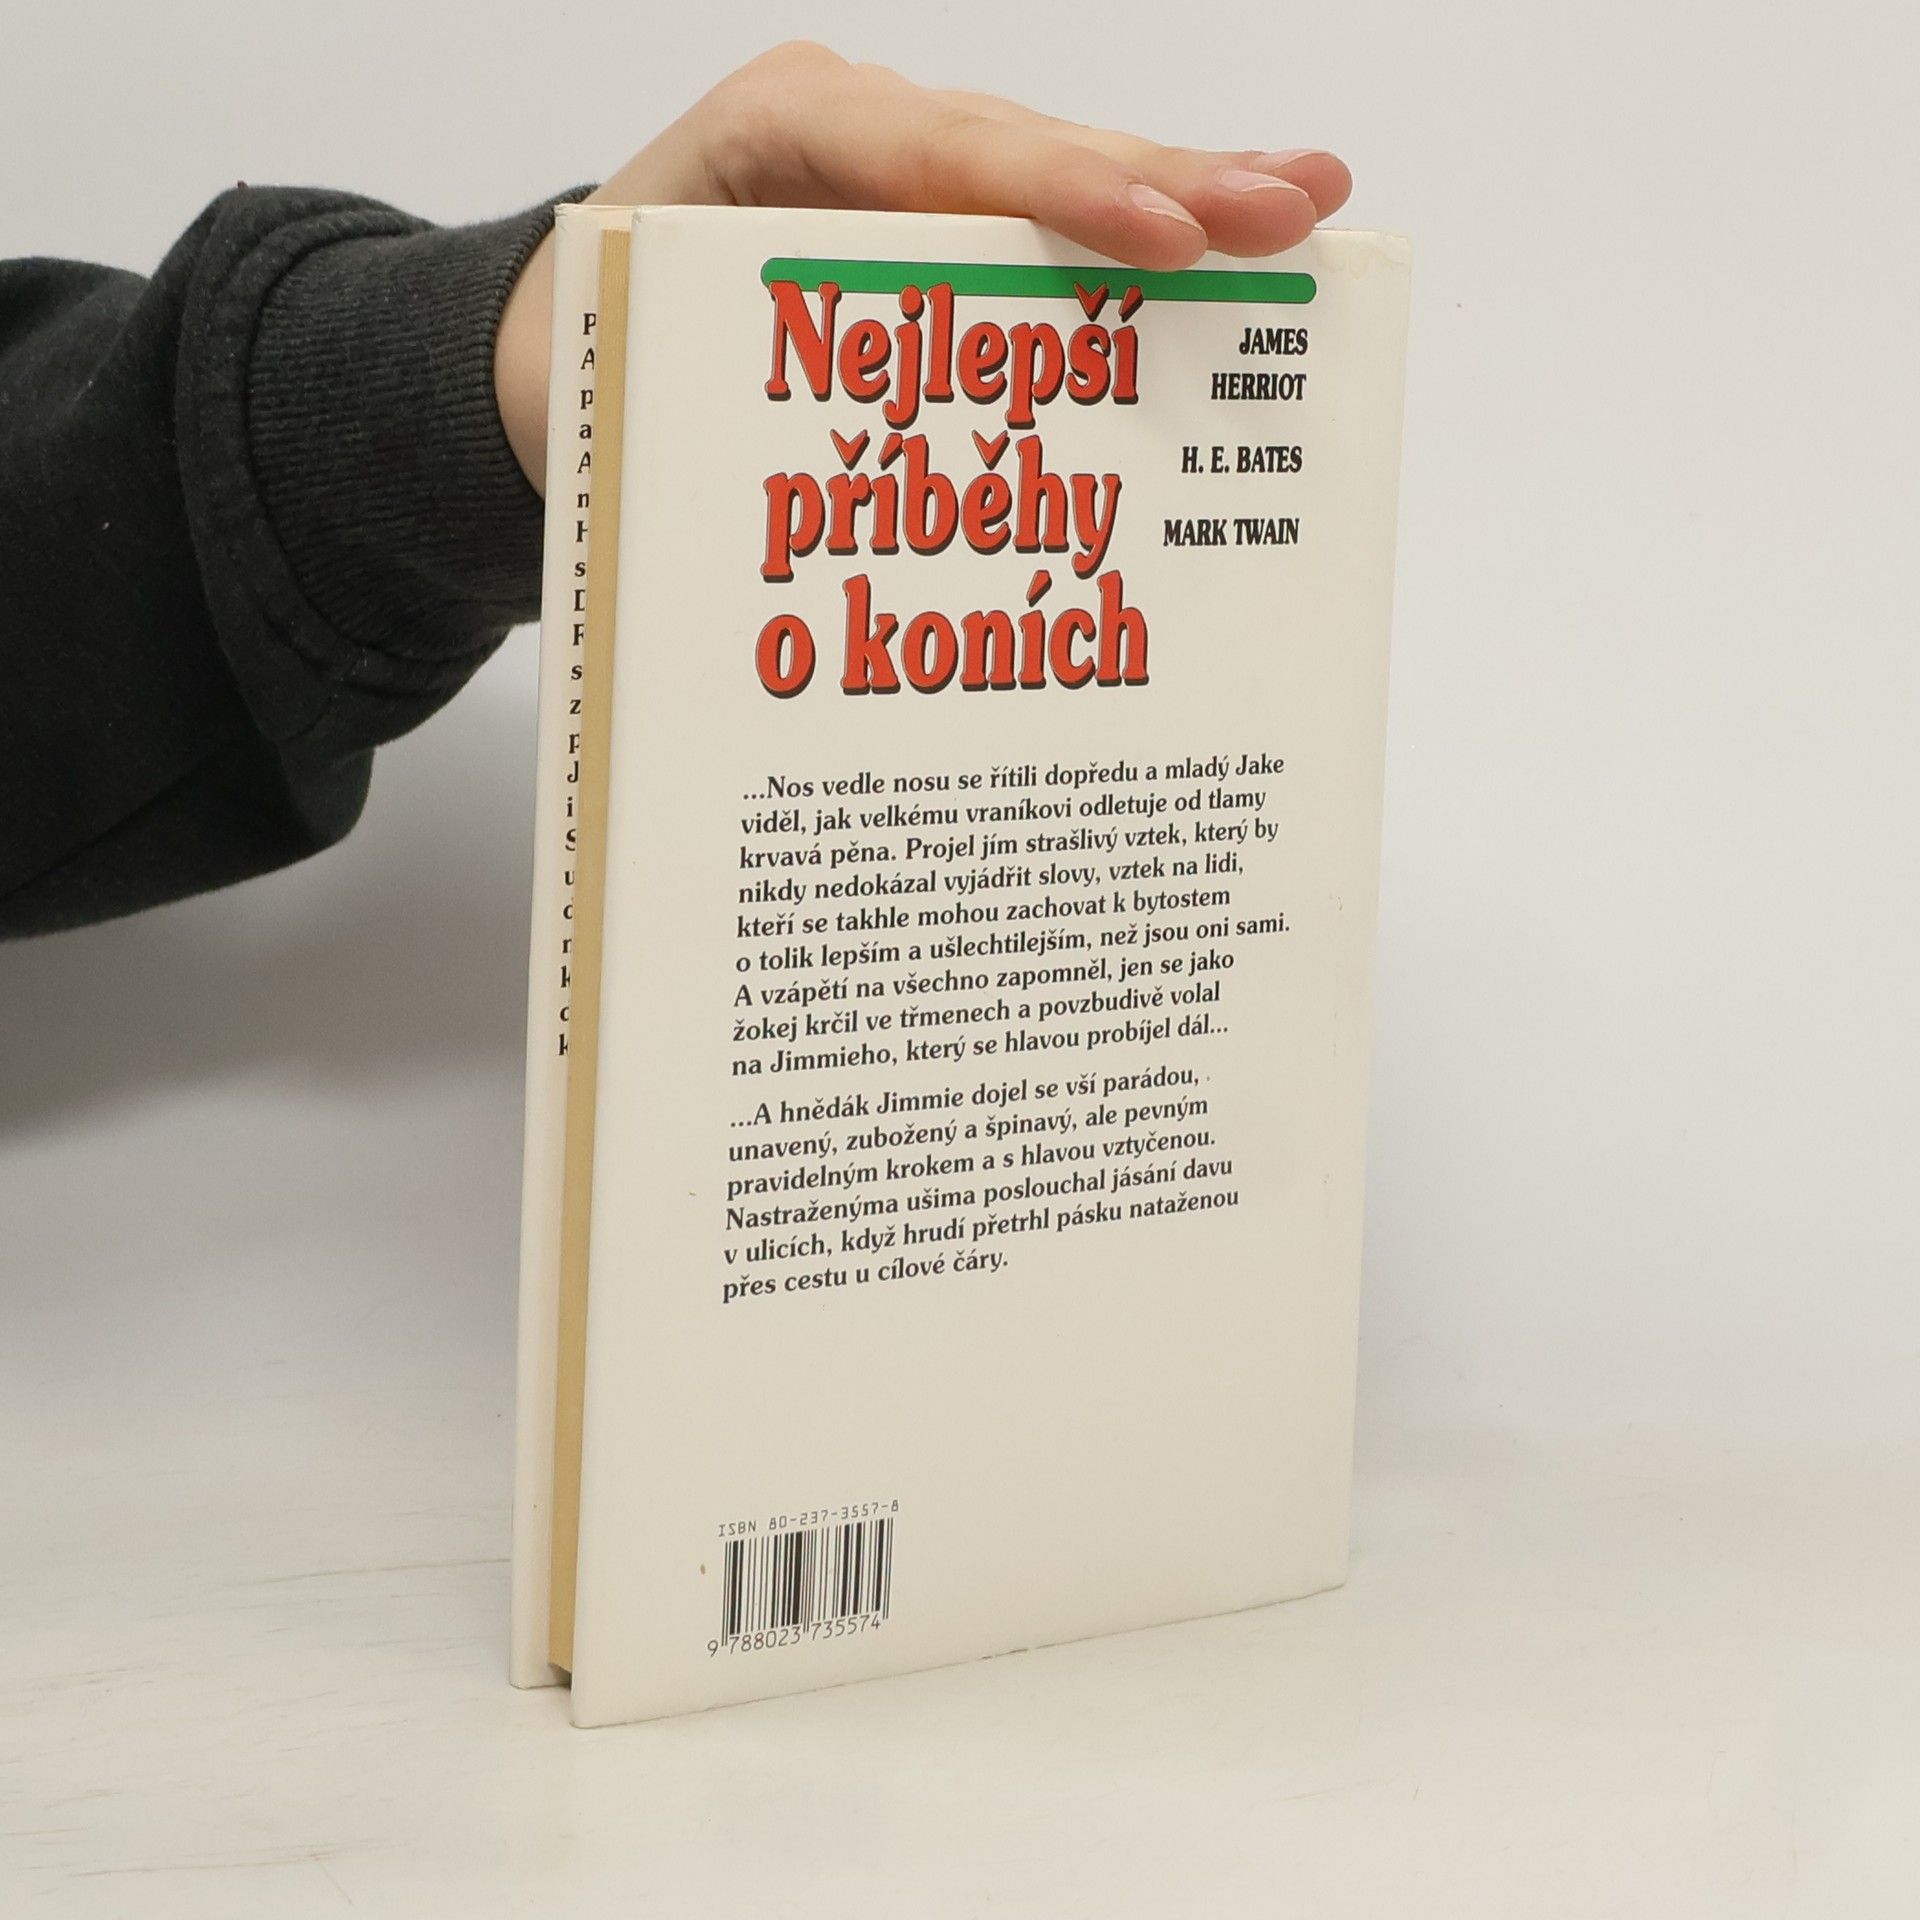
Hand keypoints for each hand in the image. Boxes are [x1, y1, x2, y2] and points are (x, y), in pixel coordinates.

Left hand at [495, 41, 1352, 490]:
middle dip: (1166, 183)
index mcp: (777, 136)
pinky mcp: (929, 233)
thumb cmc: (594, 361)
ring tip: (1302, 205)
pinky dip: (1131, 244)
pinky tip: (1225, 244)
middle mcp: (856, 140)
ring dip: (1181, 199)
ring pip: (1053, 182)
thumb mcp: (638, 364)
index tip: (1168, 243)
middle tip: (1294, 206)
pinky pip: (1037, 233)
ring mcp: (901, 180)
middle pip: (1028, 154)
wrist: (548, 358)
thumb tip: (857, 510)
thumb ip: (734, 383)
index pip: (940, 158)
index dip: (1064, 201)